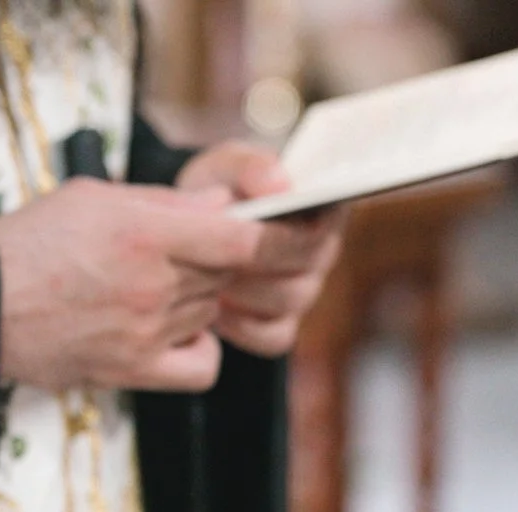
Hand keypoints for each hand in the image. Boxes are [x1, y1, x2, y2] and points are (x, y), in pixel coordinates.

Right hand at [0, 178, 261, 391]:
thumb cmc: (29, 244)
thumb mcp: (92, 197)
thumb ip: (165, 202)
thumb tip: (224, 206)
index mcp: (145, 233)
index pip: (243, 239)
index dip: (274, 237)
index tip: (277, 232)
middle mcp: (153, 285)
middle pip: (228, 275)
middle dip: (222, 261)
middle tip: (193, 249)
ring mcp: (147, 332)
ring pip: (211, 312)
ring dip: (201, 297)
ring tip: (161, 283)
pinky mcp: (133, 370)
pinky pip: (202, 365)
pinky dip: (202, 348)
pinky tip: (179, 330)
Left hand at [176, 141, 343, 358]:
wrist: (192, 231)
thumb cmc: (218, 191)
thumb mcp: (226, 167)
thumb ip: (249, 167)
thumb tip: (279, 183)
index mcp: (322, 206)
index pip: (326, 219)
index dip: (288, 226)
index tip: (248, 226)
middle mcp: (322, 252)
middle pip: (307, 265)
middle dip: (255, 260)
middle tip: (211, 253)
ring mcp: (304, 293)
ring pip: (288, 302)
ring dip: (243, 289)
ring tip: (205, 275)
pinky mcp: (281, 327)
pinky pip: (271, 337)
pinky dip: (239, 325)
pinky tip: (210, 305)